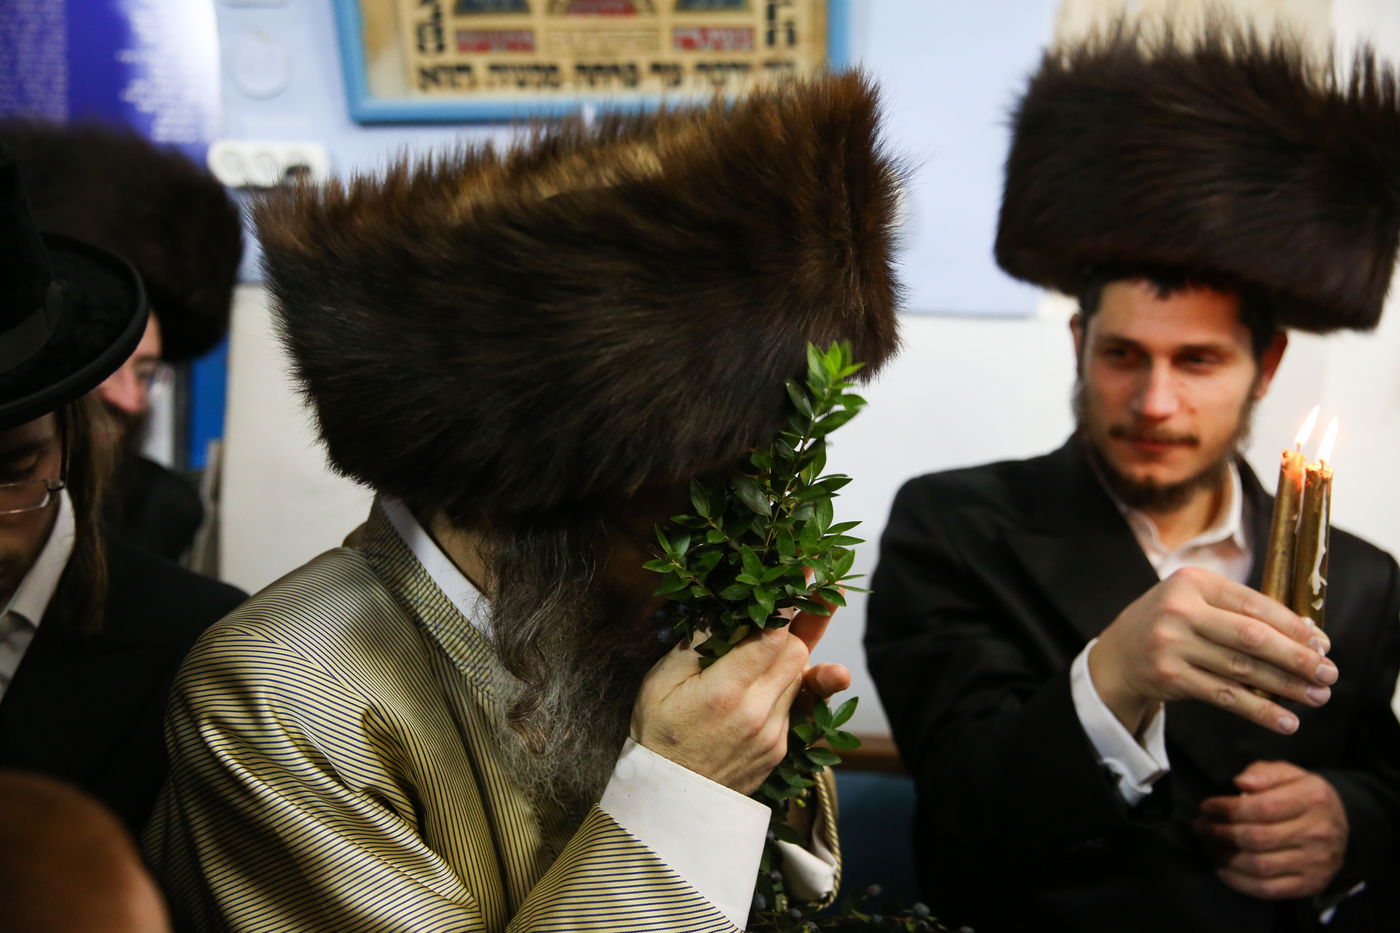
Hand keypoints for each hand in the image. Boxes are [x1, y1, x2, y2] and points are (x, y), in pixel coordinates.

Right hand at [630, 603, 842, 794]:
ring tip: (806, 613)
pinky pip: (795, 703)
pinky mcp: (780, 748)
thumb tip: (725, 607)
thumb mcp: (661, 682)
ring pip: (800, 676)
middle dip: (800, 620)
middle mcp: (758, 714)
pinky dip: (790, 680)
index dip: (790, 601)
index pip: (773, 636)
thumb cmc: (657, 736)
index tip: (802, 571)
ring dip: (796, 647)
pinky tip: (778, 664)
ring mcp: (774, 735)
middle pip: (796, 652)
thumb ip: (696, 643)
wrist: (669, 803)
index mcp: (725, 693)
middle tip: (809, 585)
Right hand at [1088, 567, 1335, 734]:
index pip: (1253, 603)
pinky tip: (1285, 721)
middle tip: (1328, 673)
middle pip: (1251, 637)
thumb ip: (1239, 612)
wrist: (1118, 654)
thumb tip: (1306, 637)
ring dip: (1286, 686)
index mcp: (1192, 582)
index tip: (1322, 644)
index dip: (1292, 626)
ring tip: (1316, 697)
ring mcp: (1171, 645)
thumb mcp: (1195, 602)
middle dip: (1296, 657)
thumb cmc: (1171, 624)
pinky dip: (1260, 710)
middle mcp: (1179, 610)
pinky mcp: (1170, 677)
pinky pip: (1225, 696)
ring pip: (1242, 669)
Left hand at [1194, 760, 1347, 898]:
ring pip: (1260, 866)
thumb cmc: (1302, 795)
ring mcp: (1316, 862)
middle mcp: (1318, 832)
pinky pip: (1269, 889)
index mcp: (1312, 799)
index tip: (1206, 807)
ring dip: (1225, 857)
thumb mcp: (1289, 773)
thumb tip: (1240, 783)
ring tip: (1208, 844)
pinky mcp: (1311, 884)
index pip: (1262, 807)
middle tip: (1200, 826)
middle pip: (1257, 838)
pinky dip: (1239, 882)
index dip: (1227, 809)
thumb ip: (1263, 773)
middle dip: (1220, 833)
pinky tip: (1222, 869)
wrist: (1342, 825)